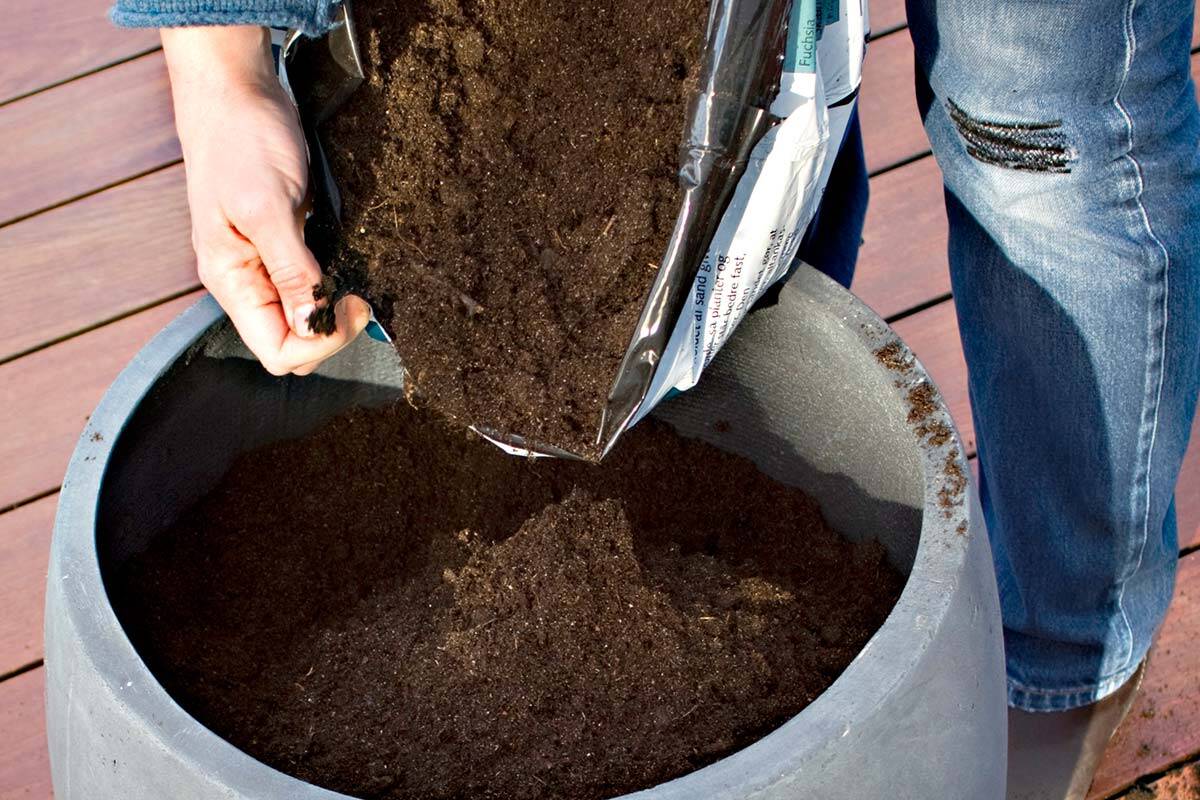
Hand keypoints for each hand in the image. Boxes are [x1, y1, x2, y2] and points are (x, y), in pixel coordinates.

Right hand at [161, 25, 369, 375]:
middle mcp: (247, 280)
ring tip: (359, 281)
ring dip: (336, 309)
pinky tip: (351, 264)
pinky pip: (311, 282)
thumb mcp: (265, 205)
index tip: (352, 305)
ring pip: (305, 315)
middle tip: (361, 294)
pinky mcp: (286, 240)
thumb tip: (310, 323)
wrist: (237, 90)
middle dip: (332, 331)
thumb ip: (288, 268)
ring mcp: (265, 262)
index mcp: (231, 281)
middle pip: (293, 341)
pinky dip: (335, 283)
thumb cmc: (241, 139)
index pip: (277, 350)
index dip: (320, 342)